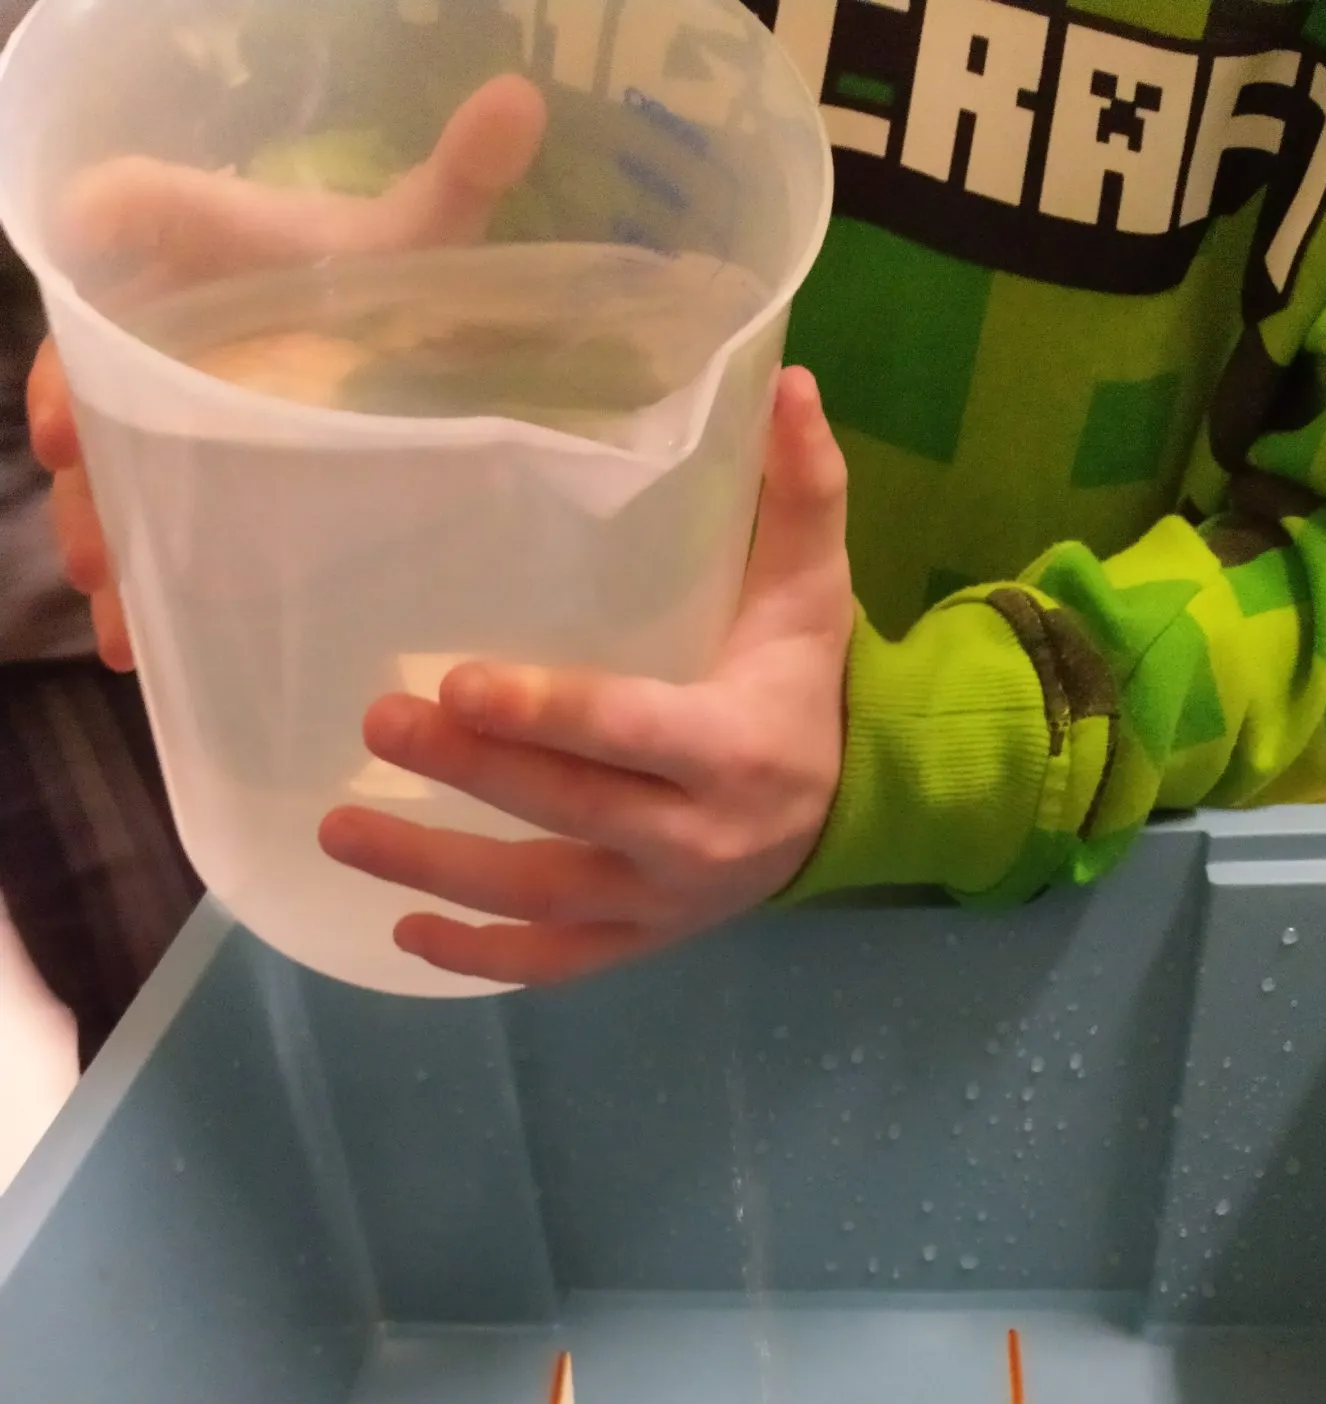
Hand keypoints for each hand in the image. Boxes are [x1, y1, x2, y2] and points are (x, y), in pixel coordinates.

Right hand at [26, 75, 546, 670]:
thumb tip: (520, 101)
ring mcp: (150, 408)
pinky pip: (133, 527)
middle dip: (83, 438)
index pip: (123, 210)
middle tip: (88, 497)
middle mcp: (150, 320)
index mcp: (195, 236)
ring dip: (100, 528)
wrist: (365, 337)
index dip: (103, 243)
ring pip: (99, 463)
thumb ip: (457, 178)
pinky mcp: (170, 477)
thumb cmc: (373, 277)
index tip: (96, 283)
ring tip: (113, 591)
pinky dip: (134, 587)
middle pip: (87, 367)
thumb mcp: (416, 236)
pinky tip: (141, 643)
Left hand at [318, 368, 852, 985]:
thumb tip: (788, 380)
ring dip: (436, 871)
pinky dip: (480, 960)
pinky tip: (401, 932)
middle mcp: (694, 838)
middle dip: (469, 773)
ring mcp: (661, 901)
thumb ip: (801, 491)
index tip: (458, 686)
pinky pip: (554, 963)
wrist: (845, 814)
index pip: (627, 731)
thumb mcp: (813, 591)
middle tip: (379, 719)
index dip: (545, 715)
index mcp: (731, 746)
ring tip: (341, 828)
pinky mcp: (638, 939)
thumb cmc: (803, 688)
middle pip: (567, 811)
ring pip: (541, 898)